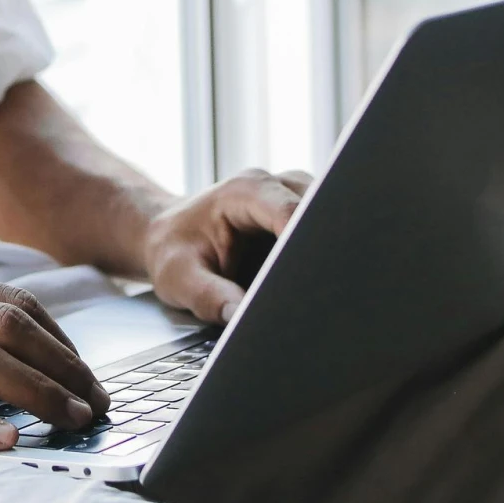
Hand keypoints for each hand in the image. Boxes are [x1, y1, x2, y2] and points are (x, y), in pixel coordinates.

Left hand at [140, 168, 314, 323]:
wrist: (171, 236)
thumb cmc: (174, 252)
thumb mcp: (178, 278)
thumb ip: (209, 296)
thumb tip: (242, 317)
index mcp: (245, 191)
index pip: (292, 211)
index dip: (307, 243)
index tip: (313, 277)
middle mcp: (278, 185)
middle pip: (322, 212)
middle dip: (325, 250)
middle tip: (322, 293)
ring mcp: (297, 197)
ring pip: (332, 222)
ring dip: (328, 255)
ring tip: (320, 292)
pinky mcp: (306, 216)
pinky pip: (326, 233)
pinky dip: (325, 258)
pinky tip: (317, 285)